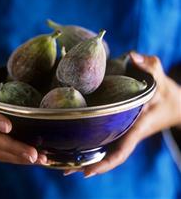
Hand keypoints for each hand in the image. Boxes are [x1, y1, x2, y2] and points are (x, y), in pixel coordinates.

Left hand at [64, 52, 180, 177]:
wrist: (173, 104)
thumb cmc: (167, 94)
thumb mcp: (161, 79)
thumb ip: (150, 66)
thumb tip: (132, 55)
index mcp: (136, 127)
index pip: (121, 151)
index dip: (105, 164)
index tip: (86, 172)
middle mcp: (126, 133)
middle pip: (104, 155)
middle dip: (85, 164)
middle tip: (62, 168)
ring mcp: (121, 130)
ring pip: (100, 147)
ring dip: (82, 154)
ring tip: (58, 158)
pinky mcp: (117, 124)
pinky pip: (100, 134)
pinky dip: (87, 139)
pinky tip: (69, 137)